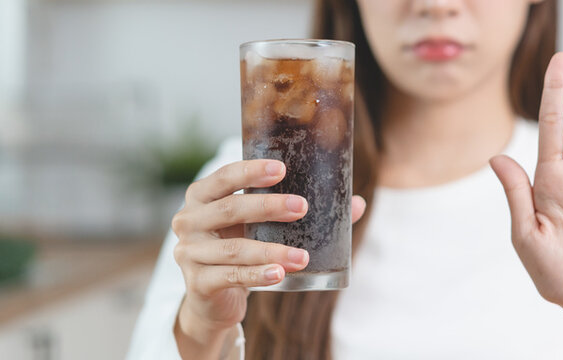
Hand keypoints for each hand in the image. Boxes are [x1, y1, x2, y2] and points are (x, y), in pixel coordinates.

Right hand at [170, 159, 365, 357]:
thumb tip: (356, 204)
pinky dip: (258, 275)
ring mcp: (189, 253)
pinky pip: (231, 276)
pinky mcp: (198, 283)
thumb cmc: (241, 249)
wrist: (213, 299)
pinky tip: (280, 274)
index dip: (250, 171)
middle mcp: (188, 221)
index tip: (282, 169)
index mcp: (202, 197)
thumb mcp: (262, 228)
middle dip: (268, 207)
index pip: (224, 177)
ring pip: (235, 249)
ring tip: (302, 256)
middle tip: (301, 207)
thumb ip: (299, 212)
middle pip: (230, 209)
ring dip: (272, 250)